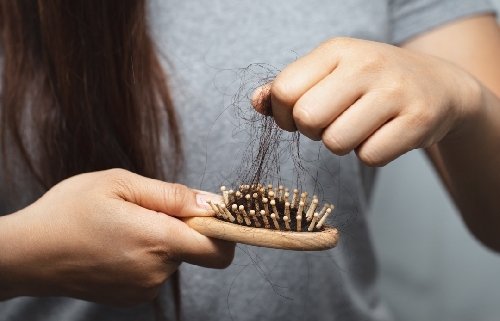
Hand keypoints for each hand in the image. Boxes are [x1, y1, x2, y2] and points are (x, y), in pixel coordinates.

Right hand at [0, 169, 234, 305]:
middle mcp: (156, 272)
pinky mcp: (131, 298)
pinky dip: (146, 256)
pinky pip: (155, 271)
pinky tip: (116, 245)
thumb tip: (212, 203)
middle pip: (195, 248)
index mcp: (158, 240)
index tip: (210, 213)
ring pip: (173, 258)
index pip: (219, 248)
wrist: (25, 254)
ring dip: (159, 240)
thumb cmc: (69, 211)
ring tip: (122, 227)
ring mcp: (143, 289)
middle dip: (181, 227)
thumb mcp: (120, 184)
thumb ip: (172, 195)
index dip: (223, 230)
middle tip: (144, 210)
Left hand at [253, 37, 481, 165]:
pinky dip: (372, 154)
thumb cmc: (372, 82)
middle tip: (333, 123)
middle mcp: (366, 64)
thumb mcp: (330, 73)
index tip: (300, 117)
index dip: (284, 115)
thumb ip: (289, 87)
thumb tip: (256, 102)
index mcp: (336, 50)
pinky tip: (384, 134)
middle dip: (313, 131)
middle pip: (307, 119)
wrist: (439, 86)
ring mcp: (395, 91)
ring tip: (360, 126)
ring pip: (336, 143)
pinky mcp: (418, 119)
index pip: (284, 90)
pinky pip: (370, 157)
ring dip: (342, 144)